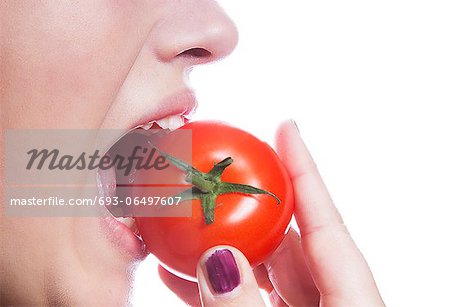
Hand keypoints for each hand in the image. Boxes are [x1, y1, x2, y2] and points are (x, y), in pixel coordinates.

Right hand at [159, 120, 384, 305]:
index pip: (325, 220)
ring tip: (180, 224)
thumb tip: (217, 261)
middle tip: (211, 177)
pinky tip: (179, 272)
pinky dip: (216, 286)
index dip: (305, 169)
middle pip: (287, 238)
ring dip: (220, 248)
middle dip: (245, 206)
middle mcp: (330, 298)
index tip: (286, 125)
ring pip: (261, 269)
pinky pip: (248, 298)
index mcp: (352, 298)